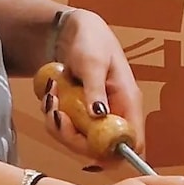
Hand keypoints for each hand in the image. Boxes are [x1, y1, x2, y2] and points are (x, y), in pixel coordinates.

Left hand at [41, 9, 144, 165]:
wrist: (74, 31)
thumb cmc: (91, 42)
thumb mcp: (92, 63)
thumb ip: (95, 89)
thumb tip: (99, 116)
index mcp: (128, 102)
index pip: (132, 142)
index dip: (112, 153)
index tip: (85, 142)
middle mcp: (115, 114)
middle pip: (101, 150)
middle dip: (72, 137)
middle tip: (56, 114)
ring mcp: (97, 116)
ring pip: (79, 141)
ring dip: (59, 125)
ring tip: (51, 97)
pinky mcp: (81, 115)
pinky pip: (67, 129)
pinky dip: (54, 117)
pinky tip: (51, 95)